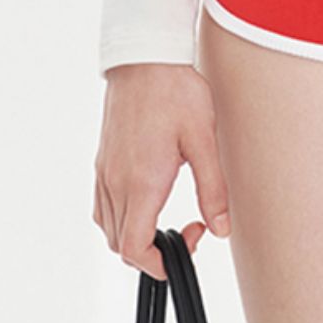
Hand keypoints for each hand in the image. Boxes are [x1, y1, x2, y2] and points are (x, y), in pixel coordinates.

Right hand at [94, 62, 232, 278]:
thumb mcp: (203, 140)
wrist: (144, 58)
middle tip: (189, 227)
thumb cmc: (175, 92)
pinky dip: (121, 219)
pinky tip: (146, 201)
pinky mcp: (102, 161)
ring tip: (168, 217)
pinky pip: (102, 206)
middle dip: (152, 253)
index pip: (134, 248)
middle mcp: (116, 182)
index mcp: (141, 182)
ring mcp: (104, 172)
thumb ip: (213, 190)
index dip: (157, 265)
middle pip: (119, 245)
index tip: (186, 246)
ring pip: (108, 227)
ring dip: (136, 237)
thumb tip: (221, 229)